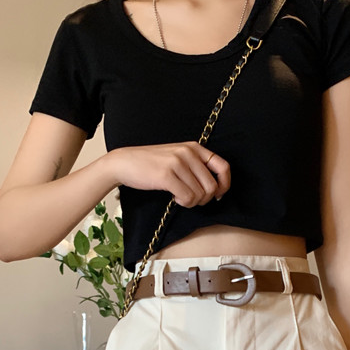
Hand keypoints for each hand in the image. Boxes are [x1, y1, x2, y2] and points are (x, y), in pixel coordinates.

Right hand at [107, 141, 230, 207]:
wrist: (125, 162)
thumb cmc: (152, 164)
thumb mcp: (178, 157)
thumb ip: (196, 166)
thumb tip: (216, 188)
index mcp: (194, 147)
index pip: (223, 167)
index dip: (224, 185)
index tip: (216, 195)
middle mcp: (188, 152)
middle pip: (212, 186)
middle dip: (204, 199)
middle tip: (191, 199)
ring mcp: (177, 163)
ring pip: (200, 194)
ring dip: (192, 202)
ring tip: (180, 197)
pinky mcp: (166, 175)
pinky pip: (187, 197)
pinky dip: (183, 203)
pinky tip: (174, 198)